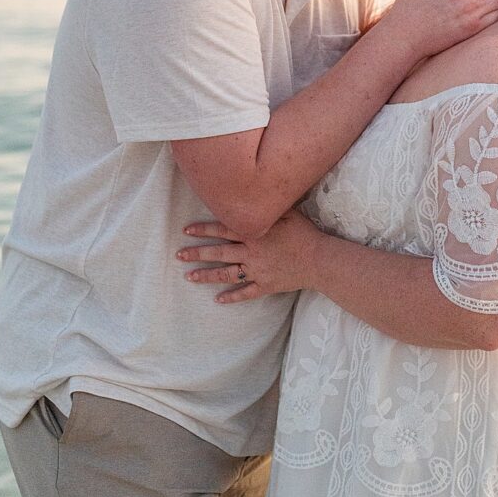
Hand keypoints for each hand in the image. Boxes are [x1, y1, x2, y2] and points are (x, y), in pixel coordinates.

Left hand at [178, 208, 315, 303]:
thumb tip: (256, 195)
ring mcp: (256, 271)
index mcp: (254, 234)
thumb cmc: (304, 232)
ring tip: (189, 277)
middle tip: (179, 255)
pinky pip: (245, 293)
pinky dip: (231, 297)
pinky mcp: (264, 286)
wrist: (318, 260)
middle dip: (197, 253)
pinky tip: (218, 300)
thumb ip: (269, 206)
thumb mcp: (288, 212)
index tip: (187, 230)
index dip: (204, 229)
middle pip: (219, 253)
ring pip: (226, 274)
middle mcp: (251, 253)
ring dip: (206, 276)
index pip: (223, 229)